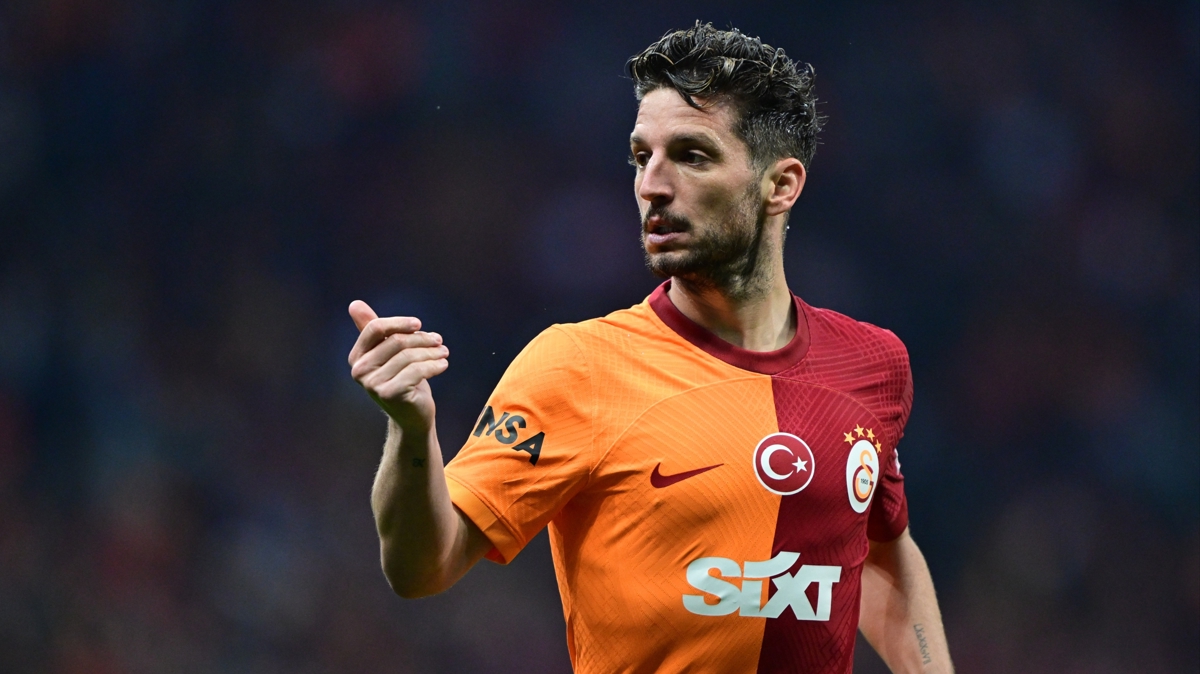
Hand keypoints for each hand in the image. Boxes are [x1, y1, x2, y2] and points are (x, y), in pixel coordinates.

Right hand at [347, 300, 447, 432]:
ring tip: (444, 352)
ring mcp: (372, 384)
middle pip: (395, 341)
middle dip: (421, 339)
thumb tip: (354, 304)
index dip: (398, 322)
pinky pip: (416, 371)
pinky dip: (434, 365)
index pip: (375, 328)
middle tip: (439, 341)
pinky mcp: (389, 394)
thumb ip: (374, 330)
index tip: (418, 324)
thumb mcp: (389, 354)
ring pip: (408, 356)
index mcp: (357, 357)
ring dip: (432, 352)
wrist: (412, 416)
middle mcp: (359, 370)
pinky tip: (443, 365)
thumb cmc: (402, 379)